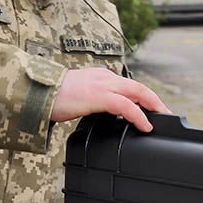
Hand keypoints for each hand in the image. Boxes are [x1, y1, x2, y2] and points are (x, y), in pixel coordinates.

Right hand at [51, 68, 170, 132]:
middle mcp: (104, 78)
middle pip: (138, 86)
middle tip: (167, 114)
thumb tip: (101, 116)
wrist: (35, 92)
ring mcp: (101, 85)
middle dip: (155, 100)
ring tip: (163, 118)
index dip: (143, 96)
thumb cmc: (51, 97)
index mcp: (99, 77)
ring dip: (153, 105)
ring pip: (137, 92)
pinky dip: (138, 115)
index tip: (153, 109)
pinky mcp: (98, 96)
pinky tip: (145, 126)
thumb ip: (91, 103)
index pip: (128, 85)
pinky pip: (125, 106)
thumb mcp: (77, 98)